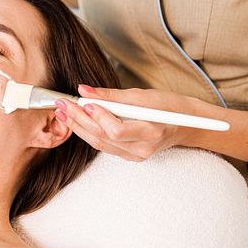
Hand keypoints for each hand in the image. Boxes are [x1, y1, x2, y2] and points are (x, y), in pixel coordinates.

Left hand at [54, 85, 202, 160]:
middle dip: (79, 120)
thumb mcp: (141, 95)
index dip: (98, 117)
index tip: (83, 101)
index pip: (117, 130)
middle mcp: (142, 149)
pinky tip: (76, 121)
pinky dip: (88, 132)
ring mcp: (135, 156)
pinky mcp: (129, 157)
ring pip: (99, 143)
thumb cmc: (167, 106)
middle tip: (62, 104)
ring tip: (63, 111)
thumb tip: (84, 90)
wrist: (186, 124)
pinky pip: (103, 146)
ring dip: (78, 127)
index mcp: (151, 132)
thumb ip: (110, 95)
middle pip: (103, 137)